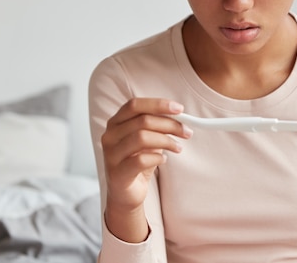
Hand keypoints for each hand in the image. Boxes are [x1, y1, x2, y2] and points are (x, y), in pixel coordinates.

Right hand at [101, 98, 191, 241]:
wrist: (125, 193)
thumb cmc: (137, 162)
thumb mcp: (148, 140)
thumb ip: (157, 126)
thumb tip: (180, 117)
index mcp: (115, 122)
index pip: (135, 105)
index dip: (158, 104)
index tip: (179, 109)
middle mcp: (110, 136)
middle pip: (142, 120)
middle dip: (169, 124)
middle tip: (187, 131)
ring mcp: (111, 154)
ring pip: (142, 137)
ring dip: (166, 141)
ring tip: (178, 147)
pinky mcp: (117, 173)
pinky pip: (140, 160)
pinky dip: (157, 158)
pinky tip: (164, 160)